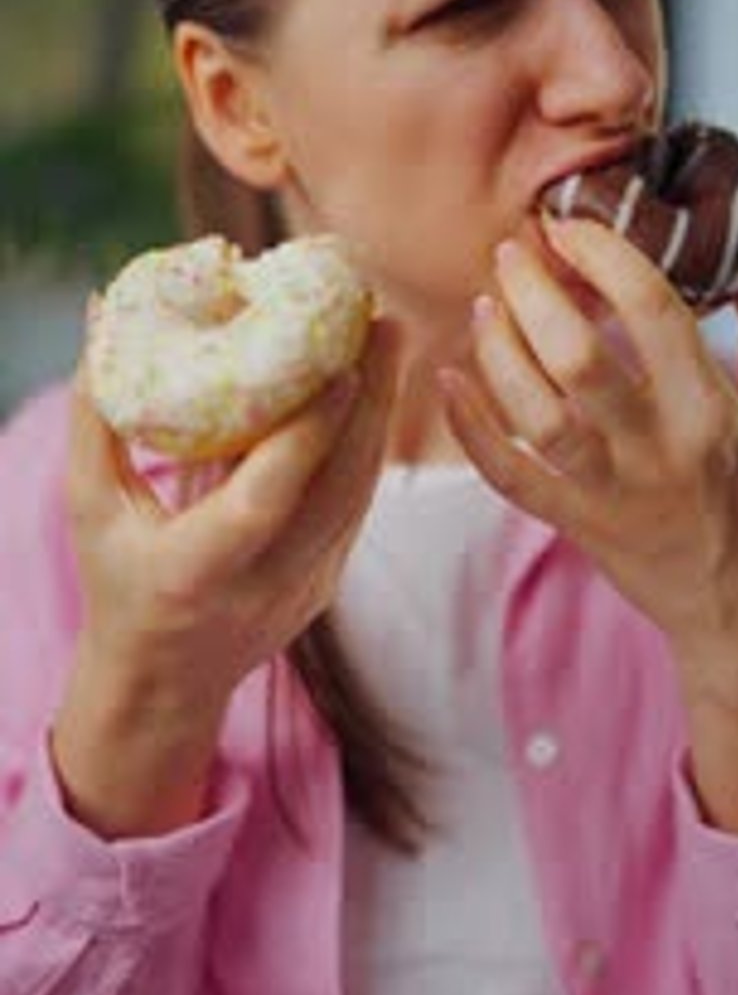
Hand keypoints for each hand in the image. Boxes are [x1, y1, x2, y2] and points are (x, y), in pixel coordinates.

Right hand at [53, 319, 398, 833]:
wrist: (164, 682)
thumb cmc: (118, 583)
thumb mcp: (92, 508)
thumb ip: (97, 416)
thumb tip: (102, 312)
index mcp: (196, 573)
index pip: (266, 502)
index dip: (307, 437)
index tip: (340, 370)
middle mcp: (264, 586)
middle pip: (338, 490)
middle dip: (370, 401)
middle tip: (383, 320)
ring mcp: (308, 588)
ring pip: (360, 493)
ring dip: (381, 411)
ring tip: (387, 335)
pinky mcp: (330, 580)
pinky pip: (357, 503)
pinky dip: (368, 440)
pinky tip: (375, 385)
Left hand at [441, 218, 737, 834]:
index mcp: (713, 410)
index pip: (654, 309)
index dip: (604, 254)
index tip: (571, 225)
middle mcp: (658, 450)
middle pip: (578, 357)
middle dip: (534, 292)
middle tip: (511, 251)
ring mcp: (610, 493)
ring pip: (534, 413)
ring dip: (498, 352)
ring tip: (484, 305)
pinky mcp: (575, 526)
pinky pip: (508, 476)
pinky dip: (469, 429)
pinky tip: (446, 380)